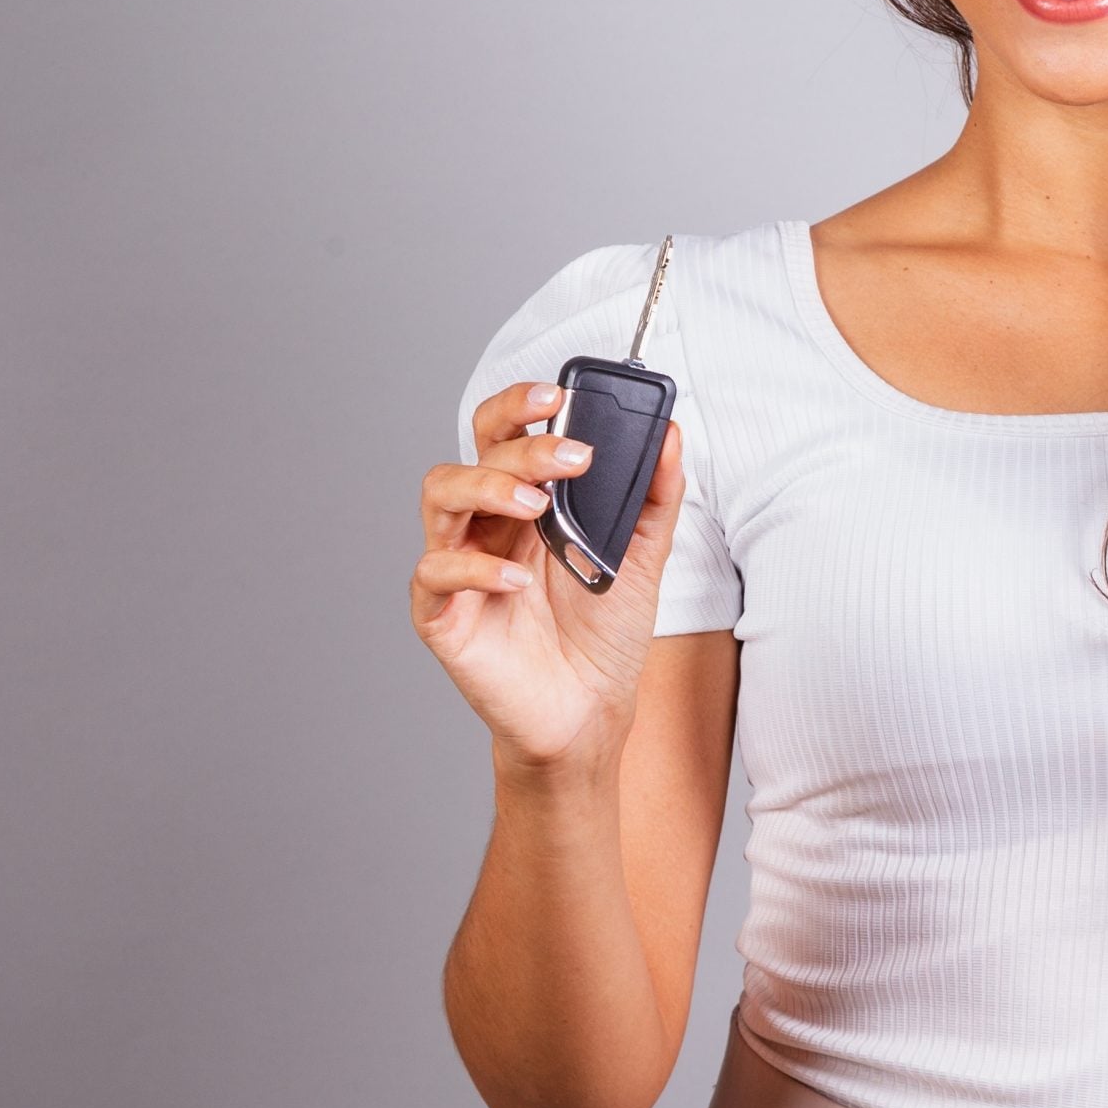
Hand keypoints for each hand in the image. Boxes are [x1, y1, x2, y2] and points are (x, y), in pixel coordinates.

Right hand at [410, 383, 687, 773]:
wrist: (590, 713)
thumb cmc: (604, 634)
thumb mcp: (642, 557)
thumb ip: (655, 496)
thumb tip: (671, 432)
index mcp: (525, 503)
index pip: (503, 432)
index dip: (518, 404)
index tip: (556, 394)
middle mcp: (486, 526)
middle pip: (474, 454)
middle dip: (521, 445)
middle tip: (570, 458)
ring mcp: (460, 568)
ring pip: (441, 497)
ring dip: (488, 488)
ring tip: (536, 507)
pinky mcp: (444, 615)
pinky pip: (436, 573)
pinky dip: (477, 568)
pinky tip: (519, 580)